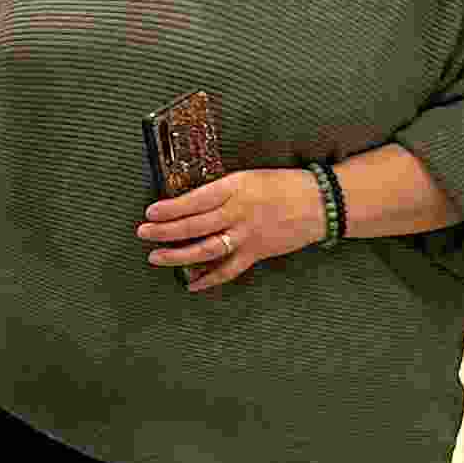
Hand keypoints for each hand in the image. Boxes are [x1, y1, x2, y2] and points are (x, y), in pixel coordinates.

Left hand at [138, 168, 321, 293]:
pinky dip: (209, 279)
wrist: (320, 202)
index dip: (170, 208)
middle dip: (164, 231)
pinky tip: (191, 284)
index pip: (194, 200)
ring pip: (206, 249)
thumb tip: (186, 202)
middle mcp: (239, 212)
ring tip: (155, 257)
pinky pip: (229, 269)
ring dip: (178, 255)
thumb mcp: (247, 178)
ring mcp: (247, 235)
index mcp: (235, 187)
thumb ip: (220, 191)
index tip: (149, 212)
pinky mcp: (257, 253)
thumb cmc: (282, 185)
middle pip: (194, 225)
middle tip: (143, 233)